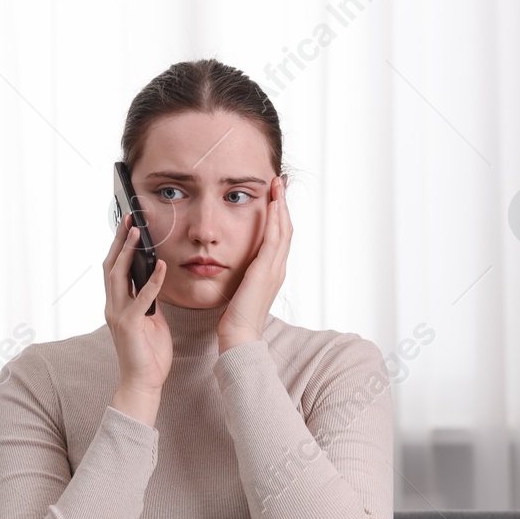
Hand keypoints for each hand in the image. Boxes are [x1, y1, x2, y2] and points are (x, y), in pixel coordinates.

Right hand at [104, 210, 170, 396]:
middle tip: (128, 217)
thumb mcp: (151, 319)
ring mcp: (117, 315)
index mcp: (117, 304)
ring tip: (137, 233)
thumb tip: (156, 279)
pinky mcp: (129, 325)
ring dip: (128, 252)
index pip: (115, 268)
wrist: (144, 382)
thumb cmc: (149, 353)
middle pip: (111, 265)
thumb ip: (149, 300)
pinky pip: (141, 297)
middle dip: (119, 240)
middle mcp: (112, 306)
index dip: (120, 245)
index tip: (128, 225)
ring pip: (118, 275)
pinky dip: (151, 280)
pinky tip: (160, 266)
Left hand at [219, 174, 290, 352]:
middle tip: (281, 182)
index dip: (280, 215)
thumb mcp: (239, 289)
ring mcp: (275, 269)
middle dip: (284, 204)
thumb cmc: (234, 318)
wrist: (239, 336)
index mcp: (272, 272)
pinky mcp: (265, 271)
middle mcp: (278, 268)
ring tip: (278, 185)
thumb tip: (233, 262)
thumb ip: (241, 274)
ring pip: (284, 230)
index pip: (280, 237)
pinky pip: (274, 240)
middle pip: (286, 229)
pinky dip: (275, 220)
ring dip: (281, 205)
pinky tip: (272, 204)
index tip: (276, 195)